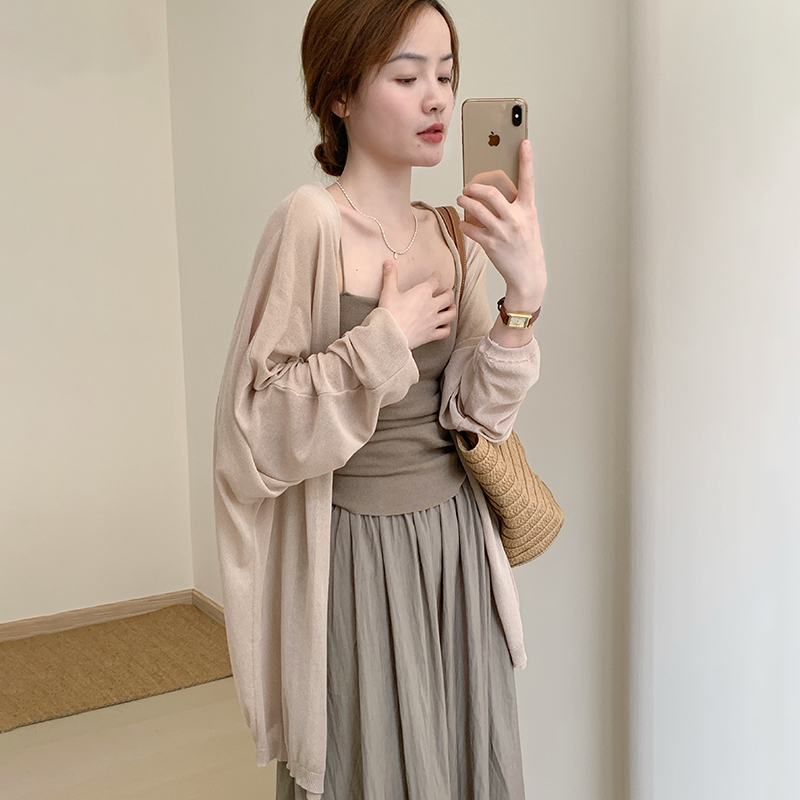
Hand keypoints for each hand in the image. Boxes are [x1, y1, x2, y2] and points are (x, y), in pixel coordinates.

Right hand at [378, 261, 455, 349]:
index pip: (434, 281)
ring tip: (451, 307)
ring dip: (452, 309)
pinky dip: (447, 328)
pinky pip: (445, 332)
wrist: (389, 336)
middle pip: (448, 297)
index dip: (436, 276)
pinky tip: (445, 326)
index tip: (437, 274)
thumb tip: (388, 262)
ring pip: (450, 314)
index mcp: (422, 293)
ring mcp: (433, 321)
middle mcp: (431, 306)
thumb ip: (390, 276)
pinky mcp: (431, 335)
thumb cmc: (388, 314)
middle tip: (448, 291)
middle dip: (449, 293)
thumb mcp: (388, 292)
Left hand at [456, 139, 546, 306]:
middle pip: (491, 193)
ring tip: (461, 199)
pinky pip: (471, 228)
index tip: (524, 143)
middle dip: (474, 187)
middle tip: (467, 187)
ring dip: (464, 201)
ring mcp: (503, 232)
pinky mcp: (491, 245)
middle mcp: (516, 219)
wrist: (528, 274)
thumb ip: (517, 206)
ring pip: (476, 209)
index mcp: (528, 210)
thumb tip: (496, 192)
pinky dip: (465, 223)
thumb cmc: (527, 246)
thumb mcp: (529, 222)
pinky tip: (464, 222)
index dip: (527, 160)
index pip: (529, 180)